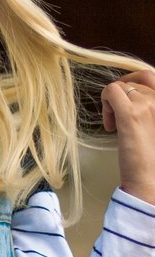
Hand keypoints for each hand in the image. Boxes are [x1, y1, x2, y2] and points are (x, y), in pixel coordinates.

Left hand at [101, 71, 154, 205]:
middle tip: (118, 109)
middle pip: (139, 79)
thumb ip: (151, 108)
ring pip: (122, 86)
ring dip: (114, 102)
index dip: (136, 84)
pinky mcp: (131, 115)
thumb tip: (136, 92)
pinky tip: (110, 124)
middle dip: (126, 90)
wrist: (151, 181)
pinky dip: (106, 102)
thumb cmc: (153, 156)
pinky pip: (111, 91)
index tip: (128, 100)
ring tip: (117, 124)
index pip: (151, 75)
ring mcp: (149, 105)